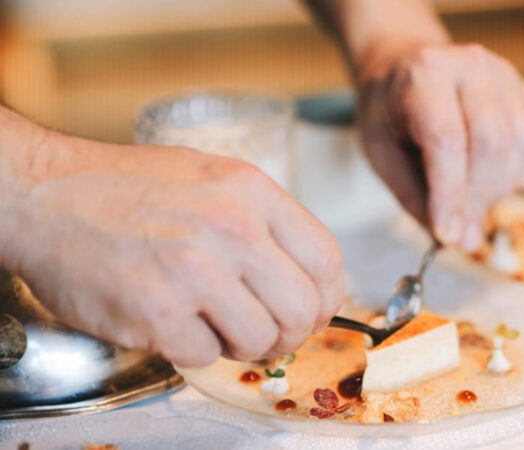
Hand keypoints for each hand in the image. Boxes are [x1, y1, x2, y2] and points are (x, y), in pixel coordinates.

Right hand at [3, 132, 344, 366]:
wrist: (46, 194)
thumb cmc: (127, 188)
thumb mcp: (213, 178)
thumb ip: (265, 223)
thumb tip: (307, 275)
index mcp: (252, 192)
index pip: (327, 260)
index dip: (327, 297)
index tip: (313, 309)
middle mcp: (231, 229)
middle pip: (304, 310)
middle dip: (289, 332)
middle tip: (266, 331)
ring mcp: (194, 272)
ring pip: (261, 340)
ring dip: (241, 343)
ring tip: (213, 322)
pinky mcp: (156, 313)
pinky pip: (205, 356)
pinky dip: (192, 348)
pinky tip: (172, 319)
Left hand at [357, 42, 523, 249]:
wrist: (406, 68)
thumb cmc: (390, 114)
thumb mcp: (382, 155)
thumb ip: (416, 199)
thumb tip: (461, 241)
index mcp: (424, 73)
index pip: (446, 138)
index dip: (450, 193)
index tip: (447, 234)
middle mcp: (470, 65)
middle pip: (491, 142)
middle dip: (476, 199)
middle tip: (461, 232)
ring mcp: (505, 75)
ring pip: (521, 145)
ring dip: (498, 190)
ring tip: (470, 201)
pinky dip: (520, 176)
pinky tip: (493, 181)